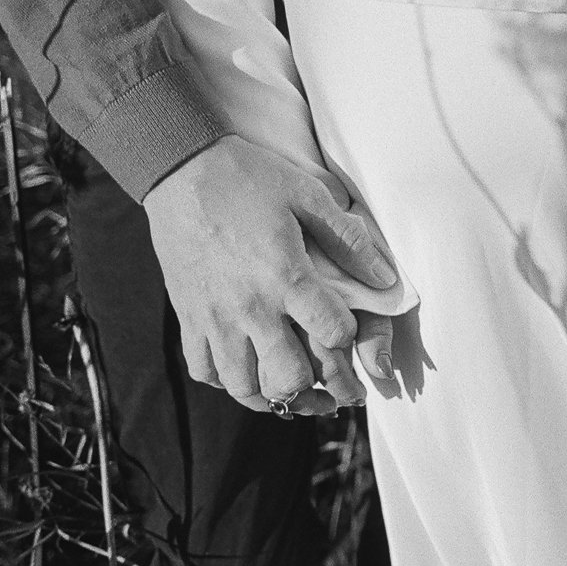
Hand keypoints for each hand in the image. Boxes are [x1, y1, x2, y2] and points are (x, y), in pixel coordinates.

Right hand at [144, 135, 399, 414]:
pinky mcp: (188, 317)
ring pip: (243, 387)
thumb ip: (348, 241)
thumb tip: (386, 280)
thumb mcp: (307, 195)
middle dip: (317, 390)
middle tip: (334, 391)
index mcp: (285, 277)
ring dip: (274, 397)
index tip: (351, 333)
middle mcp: (249, 307)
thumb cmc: (248, 177)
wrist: (180, 168)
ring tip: (294, 392)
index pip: (332, 334)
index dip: (350, 339)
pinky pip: (204, 370)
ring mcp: (214, 317)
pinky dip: (227, 381)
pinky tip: (247, 371)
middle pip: (287, 377)